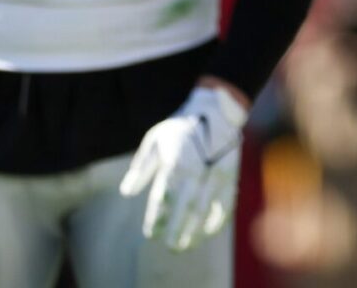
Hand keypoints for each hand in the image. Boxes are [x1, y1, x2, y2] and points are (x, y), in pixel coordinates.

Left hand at [118, 84, 246, 251]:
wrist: (217, 110)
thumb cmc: (181, 127)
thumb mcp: (155, 140)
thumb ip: (142, 167)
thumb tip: (126, 192)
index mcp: (173, 161)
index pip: (163, 197)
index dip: (156, 217)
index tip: (150, 234)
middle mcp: (195, 169)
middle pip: (184, 207)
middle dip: (176, 229)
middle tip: (171, 246)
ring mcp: (214, 173)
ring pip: (205, 209)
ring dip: (196, 229)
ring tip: (187, 244)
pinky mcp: (230, 174)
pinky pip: (225, 202)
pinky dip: (217, 219)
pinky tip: (209, 231)